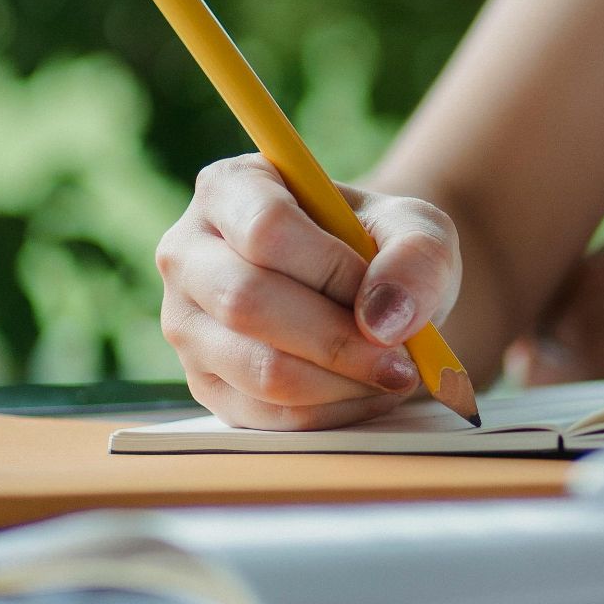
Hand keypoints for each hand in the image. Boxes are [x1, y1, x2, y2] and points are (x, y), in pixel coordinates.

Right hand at [154, 154, 462, 429]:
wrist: (368, 289)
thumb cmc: (383, 246)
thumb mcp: (418, 228)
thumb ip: (415, 257)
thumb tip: (382, 321)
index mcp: (230, 189)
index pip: (265, 229)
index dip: (331, 268)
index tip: (384, 291)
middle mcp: (188, 253)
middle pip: (247, 302)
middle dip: (338, 340)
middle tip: (403, 358)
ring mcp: (185, 323)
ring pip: (256, 368)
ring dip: (340, 382)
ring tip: (394, 374)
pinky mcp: (204, 384)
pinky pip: (264, 415)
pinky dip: (330, 412)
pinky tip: (369, 393)